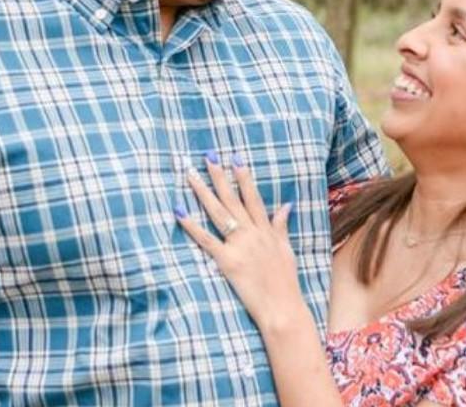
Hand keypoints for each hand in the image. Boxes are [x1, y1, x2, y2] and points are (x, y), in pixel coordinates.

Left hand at [176, 154, 303, 328]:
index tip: (234, 158)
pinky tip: (179, 212)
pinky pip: (206, 240)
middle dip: (220, 176)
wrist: (283, 307)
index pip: (252, 197)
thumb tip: (285, 205)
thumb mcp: (286, 249)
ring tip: (191, 175)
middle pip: (232, 199)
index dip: (243, 177)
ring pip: (218, 212)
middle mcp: (252, 232)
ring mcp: (239, 245)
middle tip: (208, 157)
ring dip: (203, 192)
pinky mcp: (227, 261)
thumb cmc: (286, 281)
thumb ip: (281, 226)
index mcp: (266, 229)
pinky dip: (191, 225)